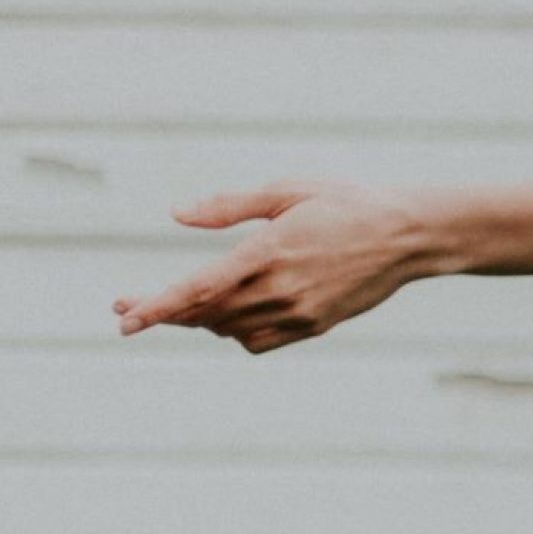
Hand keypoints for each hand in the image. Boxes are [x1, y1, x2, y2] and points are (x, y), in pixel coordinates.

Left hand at [112, 180, 436, 352]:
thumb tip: (177, 214)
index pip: (198, 288)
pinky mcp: (313, 326)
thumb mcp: (287, 191)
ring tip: (184, 304)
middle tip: (128, 306)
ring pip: (227, 330)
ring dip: (198, 320)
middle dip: (163, 312)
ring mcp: (299, 313)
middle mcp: (281, 289)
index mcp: (269, 251)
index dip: (156, 306)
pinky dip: (233, 332)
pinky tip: (229, 314)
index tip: (124, 318)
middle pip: (205, 314)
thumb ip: (229, 206)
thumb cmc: (347, 204)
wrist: (409, 237)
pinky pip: (257, 342)